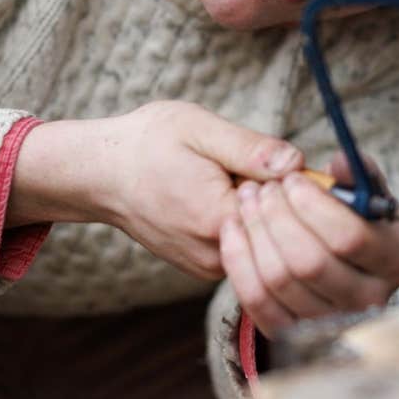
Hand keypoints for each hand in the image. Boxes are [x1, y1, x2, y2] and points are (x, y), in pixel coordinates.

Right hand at [7, 101, 303, 279]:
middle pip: (282, 231)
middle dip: (279, 196)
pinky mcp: (206, 270)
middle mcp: (216, 256)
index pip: (290, 211)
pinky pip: (246, 248)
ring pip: (265, 241)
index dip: (292, 180)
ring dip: (262, 209)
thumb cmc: (148, 143)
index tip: (272, 157)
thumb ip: (250, 148)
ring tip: (227, 179)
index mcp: (217, 219)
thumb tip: (296, 163)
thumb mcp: (199, 129)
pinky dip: (246, 222)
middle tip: (248, 164)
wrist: (101, 174)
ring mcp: (210, 268)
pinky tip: (220, 196)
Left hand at [219, 152, 398, 337]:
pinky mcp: (296, 330)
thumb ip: (355, 171)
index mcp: (398, 258)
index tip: (291, 179)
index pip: (348, 237)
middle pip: (310, 262)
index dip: (312, 205)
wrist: (340, 252)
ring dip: (255, 233)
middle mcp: (372, 297)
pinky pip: (257, 300)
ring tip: (247, 200)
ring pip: (280, 280)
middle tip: (262, 189)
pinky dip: (239, 261)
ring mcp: (333, 320)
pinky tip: (233, 228)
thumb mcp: (365, 187)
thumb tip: (338, 164)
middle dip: (277, 217)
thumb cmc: (353, 214)